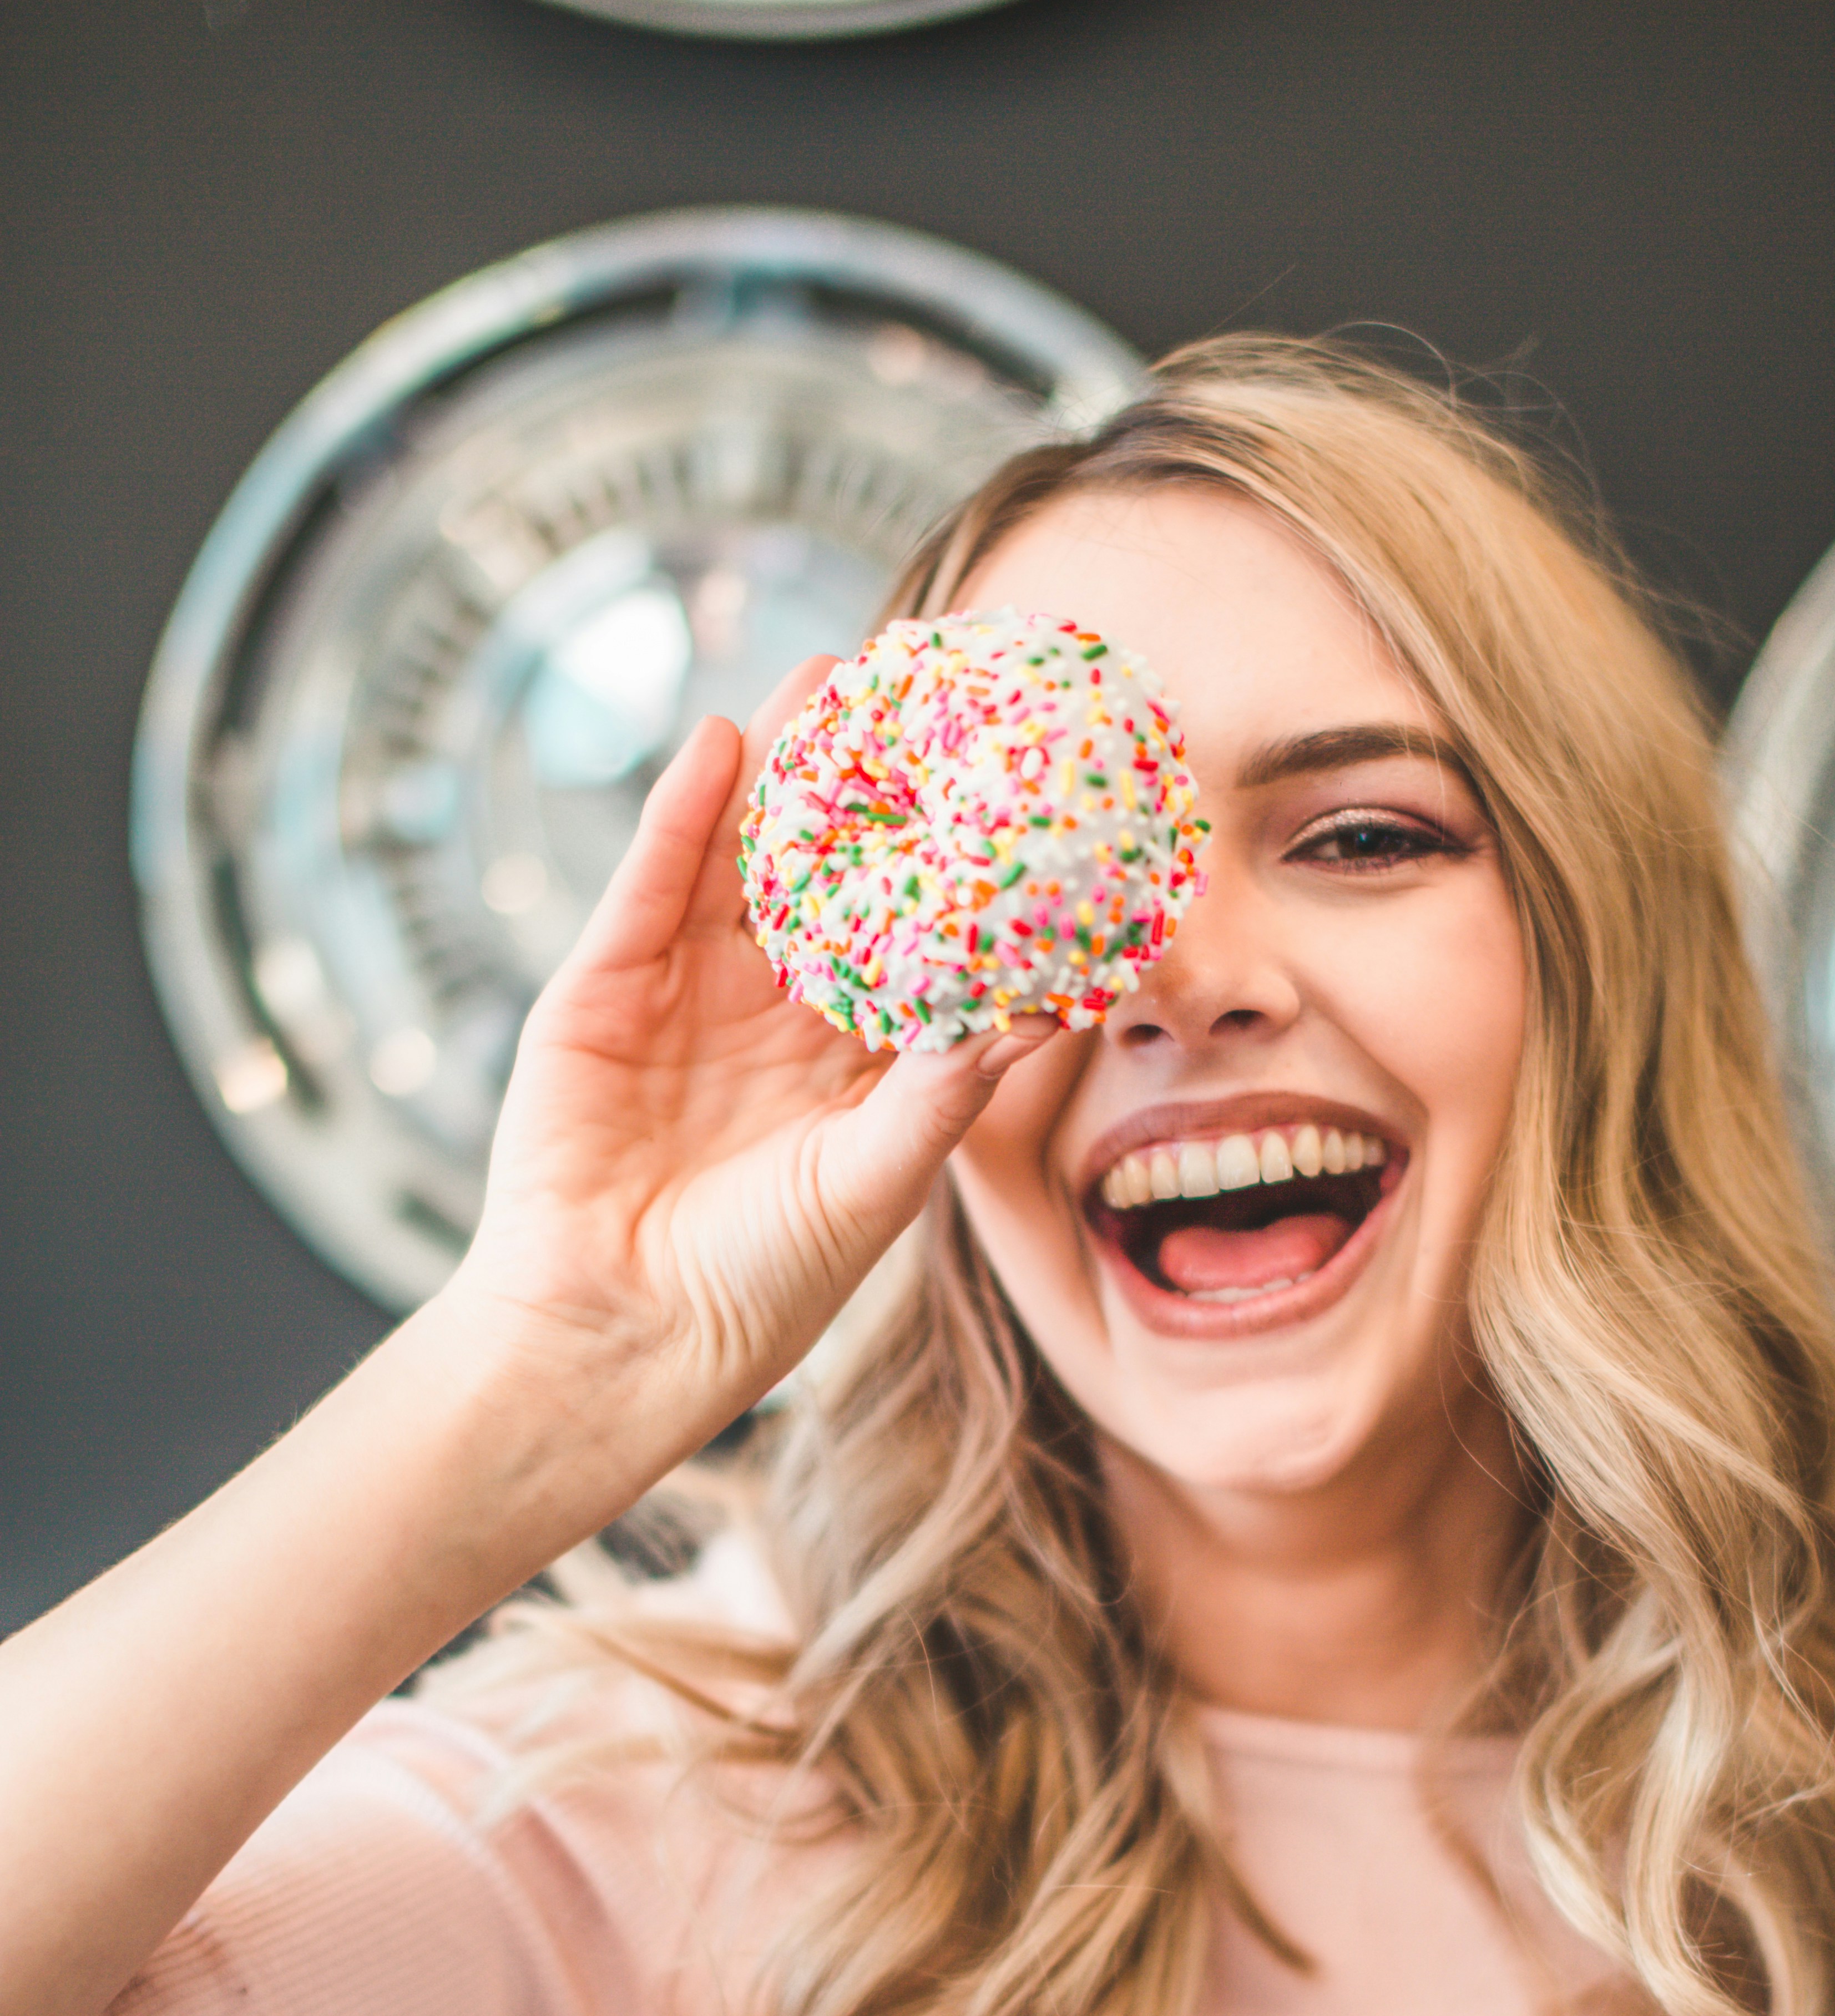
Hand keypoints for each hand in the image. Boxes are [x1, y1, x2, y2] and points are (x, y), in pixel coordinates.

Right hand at [437, 660, 1056, 1499]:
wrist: (616, 1338)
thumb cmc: (757, 1289)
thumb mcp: (874, 1184)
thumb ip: (948, 1091)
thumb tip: (1050, 1011)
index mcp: (853, 1063)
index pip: (916, 939)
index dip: (958, 864)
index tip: (1014, 785)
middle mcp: (774, 1015)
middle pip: (832, 874)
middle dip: (874, 785)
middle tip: (929, 687)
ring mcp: (685, 993)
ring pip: (743, 858)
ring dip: (785, 769)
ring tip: (835, 677)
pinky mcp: (602, 988)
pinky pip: (650, 884)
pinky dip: (681, 815)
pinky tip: (724, 744)